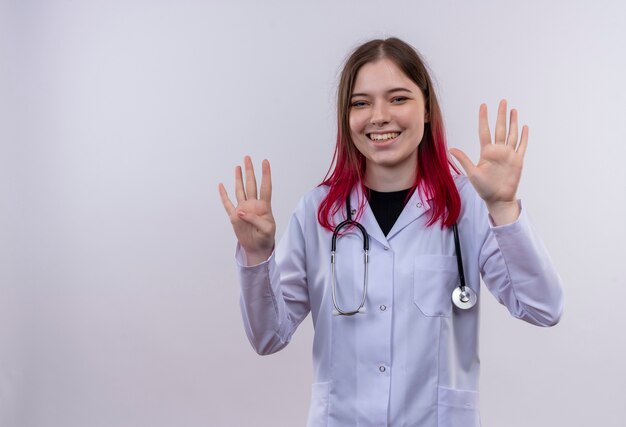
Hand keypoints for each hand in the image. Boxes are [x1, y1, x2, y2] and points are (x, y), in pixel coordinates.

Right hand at [218, 156, 275, 264]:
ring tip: (238, 167)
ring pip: (240, 190)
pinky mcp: (234, 216)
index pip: (265, 187)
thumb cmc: (266, 238)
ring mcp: (243, 209)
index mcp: (263, 207)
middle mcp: (253, 205)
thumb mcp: (266, 230)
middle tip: (247, 158)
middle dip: (249, 171)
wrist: (257, 248)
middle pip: (251, 184)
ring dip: (238, 179)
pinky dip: (223, 195)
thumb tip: (240, 211)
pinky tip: (221, 185)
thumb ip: (255, 219)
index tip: (265, 162)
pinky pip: (227, 203)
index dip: (265, 175)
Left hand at [450, 99, 527, 224]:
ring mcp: (509, 154)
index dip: (484, 119)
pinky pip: (522, 146)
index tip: (483, 106)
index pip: (485, 131)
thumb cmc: (484, 188)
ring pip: (512, 134)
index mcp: (486, 152)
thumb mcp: (472, 173)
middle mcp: (498, 150)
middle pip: (500, 128)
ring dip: (513, 122)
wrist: (498, 199)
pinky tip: (524, 127)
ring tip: (513, 110)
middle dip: (501, 115)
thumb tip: (450, 149)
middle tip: (502, 101)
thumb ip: (464, 160)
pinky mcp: (518, 160)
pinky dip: (524, 137)